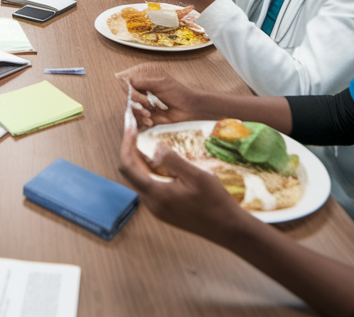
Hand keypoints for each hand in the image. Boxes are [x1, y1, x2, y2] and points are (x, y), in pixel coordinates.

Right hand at [115, 63, 213, 127]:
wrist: (189, 107)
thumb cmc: (177, 91)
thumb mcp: (161, 83)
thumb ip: (143, 81)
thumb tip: (126, 80)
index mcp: (143, 79)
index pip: (125, 82)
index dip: (128, 89)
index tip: (137, 94)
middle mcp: (141, 91)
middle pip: (127, 97)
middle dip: (136, 104)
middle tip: (147, 106)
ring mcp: (143, 104)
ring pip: (131, 110)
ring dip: (139, 114)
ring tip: (150, 115)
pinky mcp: (147, 115)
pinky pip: (137, 119)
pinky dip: (142, 121)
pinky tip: (151, 121)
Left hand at [118, 123, 241, 240]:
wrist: (228, 229)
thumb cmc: (215, 202)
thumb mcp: (197, 176)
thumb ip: (173, 160)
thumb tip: (155, 148)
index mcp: (156, 193)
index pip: (127, 165)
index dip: (126, 143)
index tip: (131, 125)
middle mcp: (151, 203)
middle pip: (130, 172)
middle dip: (131, 150)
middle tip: (138, 130)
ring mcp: (157, 209)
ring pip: (140, 180)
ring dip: (140, 161)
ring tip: (149, 143)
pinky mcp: (164, 212)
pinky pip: (150, 188)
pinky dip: (150, 172)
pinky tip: (164, 164)